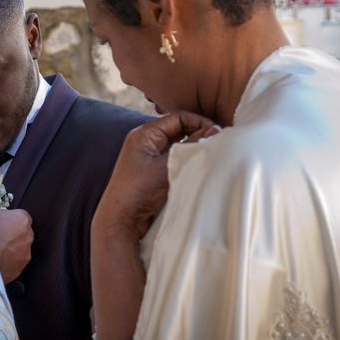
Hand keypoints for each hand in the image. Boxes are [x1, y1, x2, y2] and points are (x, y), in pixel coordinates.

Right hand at [0, 209, 33, 282]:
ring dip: (7, 250)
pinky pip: (12, 265)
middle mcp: (27, 237)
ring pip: (17, 250)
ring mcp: (24, 256)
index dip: (5, 219)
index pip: (18, 216)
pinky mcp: (18, 272)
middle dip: (8, 235)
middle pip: (20, 233)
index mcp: (21, 219)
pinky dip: (3, 264)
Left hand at [95, 111, 218, 239]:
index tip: (217, 134)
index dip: (199, 122)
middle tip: (218, 145)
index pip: (178, 117)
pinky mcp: (154, 171)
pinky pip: (176, 158)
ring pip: (180, 145)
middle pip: (180, 129)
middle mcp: (146, 142)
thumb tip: (215, 132)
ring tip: (211, 156)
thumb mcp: (166, 167)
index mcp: (144, 134)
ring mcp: (150, 157)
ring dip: (195, 149)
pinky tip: (200, 167)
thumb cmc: (138, 192)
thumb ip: (191, 147)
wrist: (121, 221)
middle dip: (199, 135)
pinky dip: (188, 160)